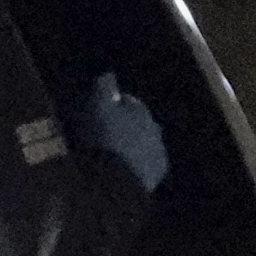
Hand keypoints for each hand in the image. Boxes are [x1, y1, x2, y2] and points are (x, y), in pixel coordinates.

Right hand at [74, 72, 170, 195]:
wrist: (116, 181)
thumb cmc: (103, 140)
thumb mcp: (96, 109)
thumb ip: (103, 88)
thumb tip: (108, 74)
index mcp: (140, 110)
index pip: (127, 101)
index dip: (111, 104)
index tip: (97, 111)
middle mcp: (154, 128)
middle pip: (138, 122)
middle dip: (124, 125)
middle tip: (103, 133)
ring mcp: (158, 152)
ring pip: (143, 143)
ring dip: (131, 145)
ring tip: (112, 154)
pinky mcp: (157, 174)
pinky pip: (145, 165)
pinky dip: (136, 164)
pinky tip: (121, 169)